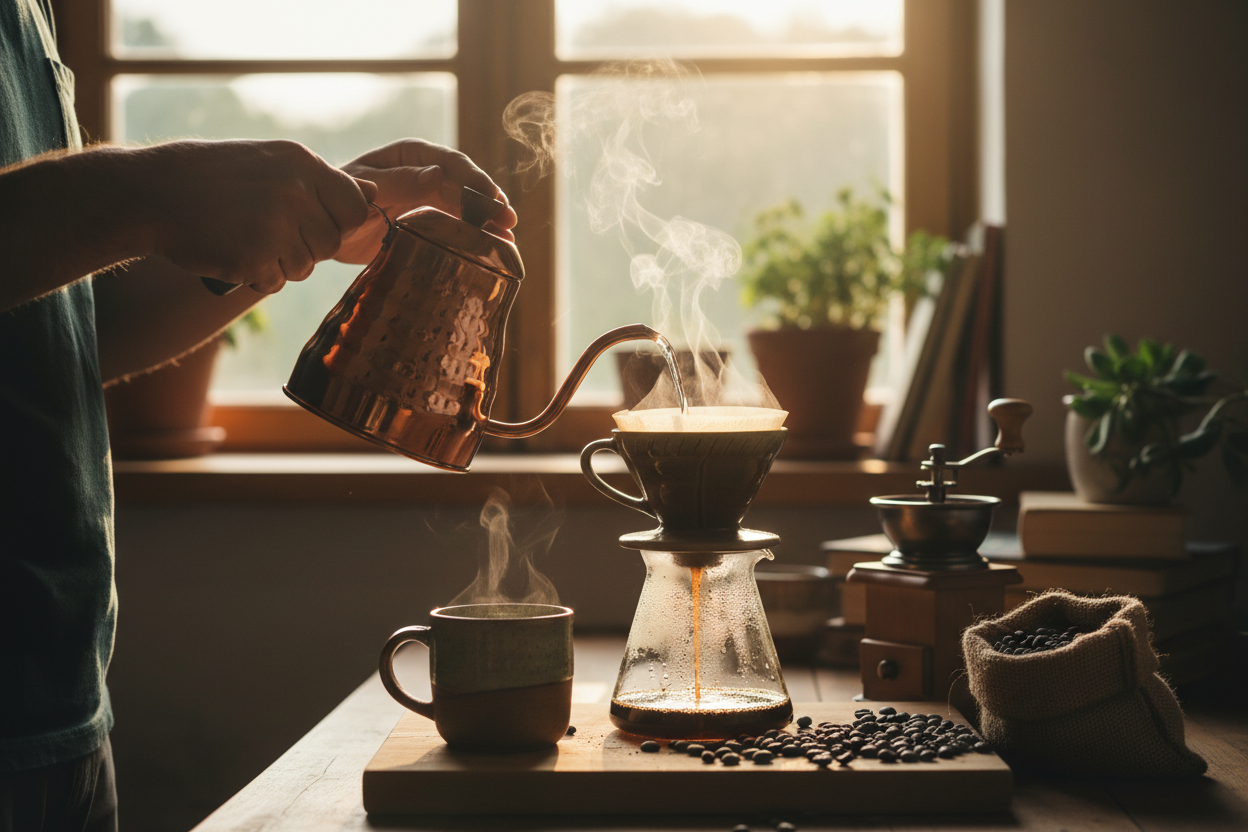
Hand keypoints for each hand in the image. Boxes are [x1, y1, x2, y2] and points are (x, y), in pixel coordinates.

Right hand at [144, 139, 374, 292]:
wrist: (153, 192)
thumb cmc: (216, 178)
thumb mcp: (273, 163)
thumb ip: (323, 182)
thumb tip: (374, 193)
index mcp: (303, 163)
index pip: (356, 206)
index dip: (339, 221)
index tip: (310, 220)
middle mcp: (295, 192)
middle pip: (331, 242)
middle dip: (306, 246)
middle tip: (267, 230)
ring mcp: (275, 225)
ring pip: (306, 266)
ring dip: (280, 263)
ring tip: (246, 237)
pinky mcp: (254, 257)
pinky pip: (276, 282)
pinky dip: (257, 276)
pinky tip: (232, 251)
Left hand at [336, 139, 517, 262]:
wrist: (325, 224)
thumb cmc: (339, 198)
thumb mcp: (365, 188)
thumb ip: (399, 182)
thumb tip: (438, 174)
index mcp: (411, 156)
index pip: (451, 164)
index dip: (475, 181)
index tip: (493, 200)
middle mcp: (425, 172)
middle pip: (465, 185)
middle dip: (489, 203)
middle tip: (508, 223)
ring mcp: (429, 196)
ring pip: (466, 206)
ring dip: (487, 221)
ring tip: (507, 240)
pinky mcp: (429, 219)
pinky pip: (457, 223)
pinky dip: (474, 235)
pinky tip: (492, 248)